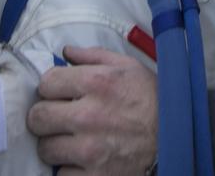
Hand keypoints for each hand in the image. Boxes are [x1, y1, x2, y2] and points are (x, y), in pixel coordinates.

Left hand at [26, 45, 157, 174]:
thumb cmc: (151, 100)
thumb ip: (93, 56)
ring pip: (45, 148)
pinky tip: (82, 160)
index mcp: (96, 83)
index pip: (45, 83)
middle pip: (37, 117)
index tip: (59, 94)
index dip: (51, 88)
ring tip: (72, 141)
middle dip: (47, 116)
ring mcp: (89, 150)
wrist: (177, 139)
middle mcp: (89, 115)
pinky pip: (60, 175)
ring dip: (55, 145)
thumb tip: (66, 51)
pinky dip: (69, 169)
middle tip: (60, 119)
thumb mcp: (128, 67)